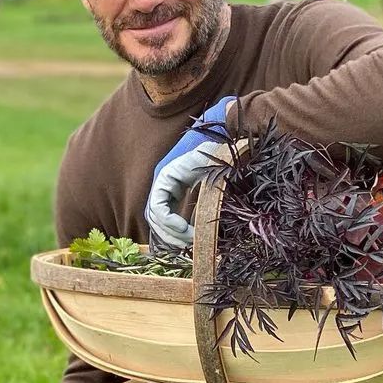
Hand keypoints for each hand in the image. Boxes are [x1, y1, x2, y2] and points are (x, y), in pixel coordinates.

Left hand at [145, 96, 235, 250]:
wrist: (228, 132)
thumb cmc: (228, 157)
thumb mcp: (217, 186)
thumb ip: (208, 204)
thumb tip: (212, 234)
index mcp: (174, 183)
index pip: (163, 215)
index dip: (173, 233)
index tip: (190, 243)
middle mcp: (166, 181)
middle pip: (156, 219)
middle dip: (170, 238)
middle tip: (186, 249)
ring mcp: (164, 178)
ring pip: (154, 216)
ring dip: (170, 234)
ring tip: (189, 240)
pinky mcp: (166, 176)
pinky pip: (158, 207)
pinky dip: (169, 222)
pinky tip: (185, 228)